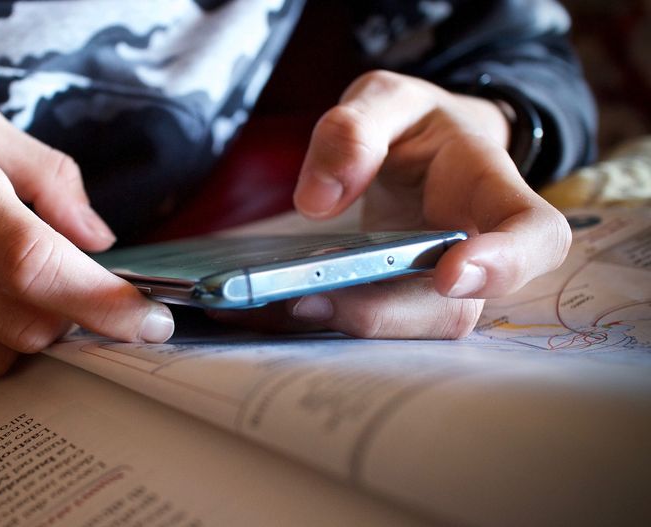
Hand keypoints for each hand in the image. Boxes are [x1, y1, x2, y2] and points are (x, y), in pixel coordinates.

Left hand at [214, 70, 570, 337]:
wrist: (419, 149)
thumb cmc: (416, 124)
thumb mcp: (384, 98)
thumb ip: (354, 129)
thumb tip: (319, 201)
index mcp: (487, 185)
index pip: (534, 232)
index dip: (506, 263)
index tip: (449, 275)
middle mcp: (474, 247)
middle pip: (460, 307)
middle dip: (387, 313)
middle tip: (312, 297)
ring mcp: (440, 284)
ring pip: (414, 327)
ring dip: (355, 324)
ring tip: (292, 302)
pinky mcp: (401, 300)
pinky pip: (377, 324)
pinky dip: (332, 321)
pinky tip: (284, 308)